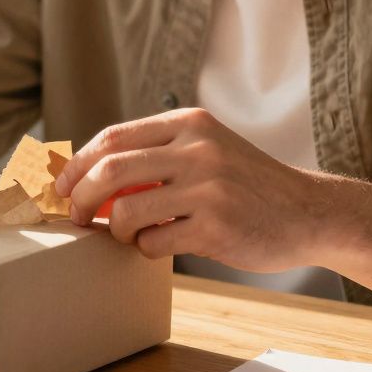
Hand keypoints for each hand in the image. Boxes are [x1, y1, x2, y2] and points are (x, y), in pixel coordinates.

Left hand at [53, 108, 327, 271]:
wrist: (309, 213)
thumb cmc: (246, 186)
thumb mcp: (206, 150)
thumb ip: (157, 154)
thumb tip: (85, 176)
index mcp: (189, 123)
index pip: (112, 138)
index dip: (77, 164)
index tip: (62, 187)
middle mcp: (197, 149)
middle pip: (109, 170)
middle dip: (80, 197)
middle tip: (76, 216)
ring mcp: (208, 187)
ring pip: (126, 210)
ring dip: (115, 229)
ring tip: (128, 234)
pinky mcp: (217, 226)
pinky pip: (154, 241)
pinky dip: (146, 248)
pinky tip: (163, 244)